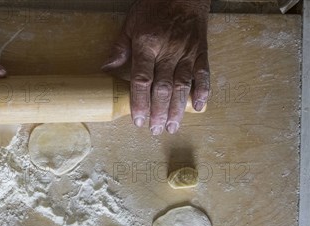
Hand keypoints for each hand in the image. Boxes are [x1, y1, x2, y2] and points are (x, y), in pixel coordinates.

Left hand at [102, 0, 210, 133]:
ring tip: (172, 127)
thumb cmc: (154, 7)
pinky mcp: (201, 51)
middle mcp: (168, 51)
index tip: (138, 120)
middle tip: (155, 130)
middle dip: (159, 112)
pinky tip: (198, 107)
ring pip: (183, 85)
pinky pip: (203, 74)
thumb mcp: (130, 23)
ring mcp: (187, 52)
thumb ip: (119, 48)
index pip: (142, 80)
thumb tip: (106, 69)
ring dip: (177, 109)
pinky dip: (202, 91)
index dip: (139, 102)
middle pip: (163, 88)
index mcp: (147, 45)